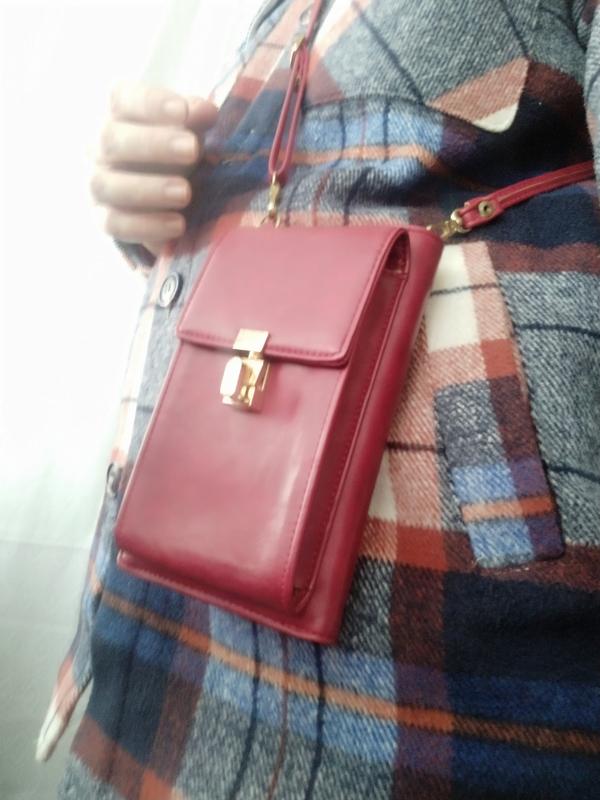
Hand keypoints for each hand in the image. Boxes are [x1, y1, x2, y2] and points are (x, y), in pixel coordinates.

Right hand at [91, 82, 217, 257]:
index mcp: (117, 114)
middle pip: (111, 140)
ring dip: (148, 189)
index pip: (122, 99)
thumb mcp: (187, 131)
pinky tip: (177, 225)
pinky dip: (146, 226)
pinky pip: (115, 224)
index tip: (182, 111)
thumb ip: (195, 119)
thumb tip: (206, 111)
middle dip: (153, 144)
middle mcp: (98, 146)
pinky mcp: (103, 218)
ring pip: (107, 185)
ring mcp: (97, 183)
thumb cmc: (173, 151)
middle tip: (192, 150)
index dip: (151, 104)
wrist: (158, 193)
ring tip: (185, 194)